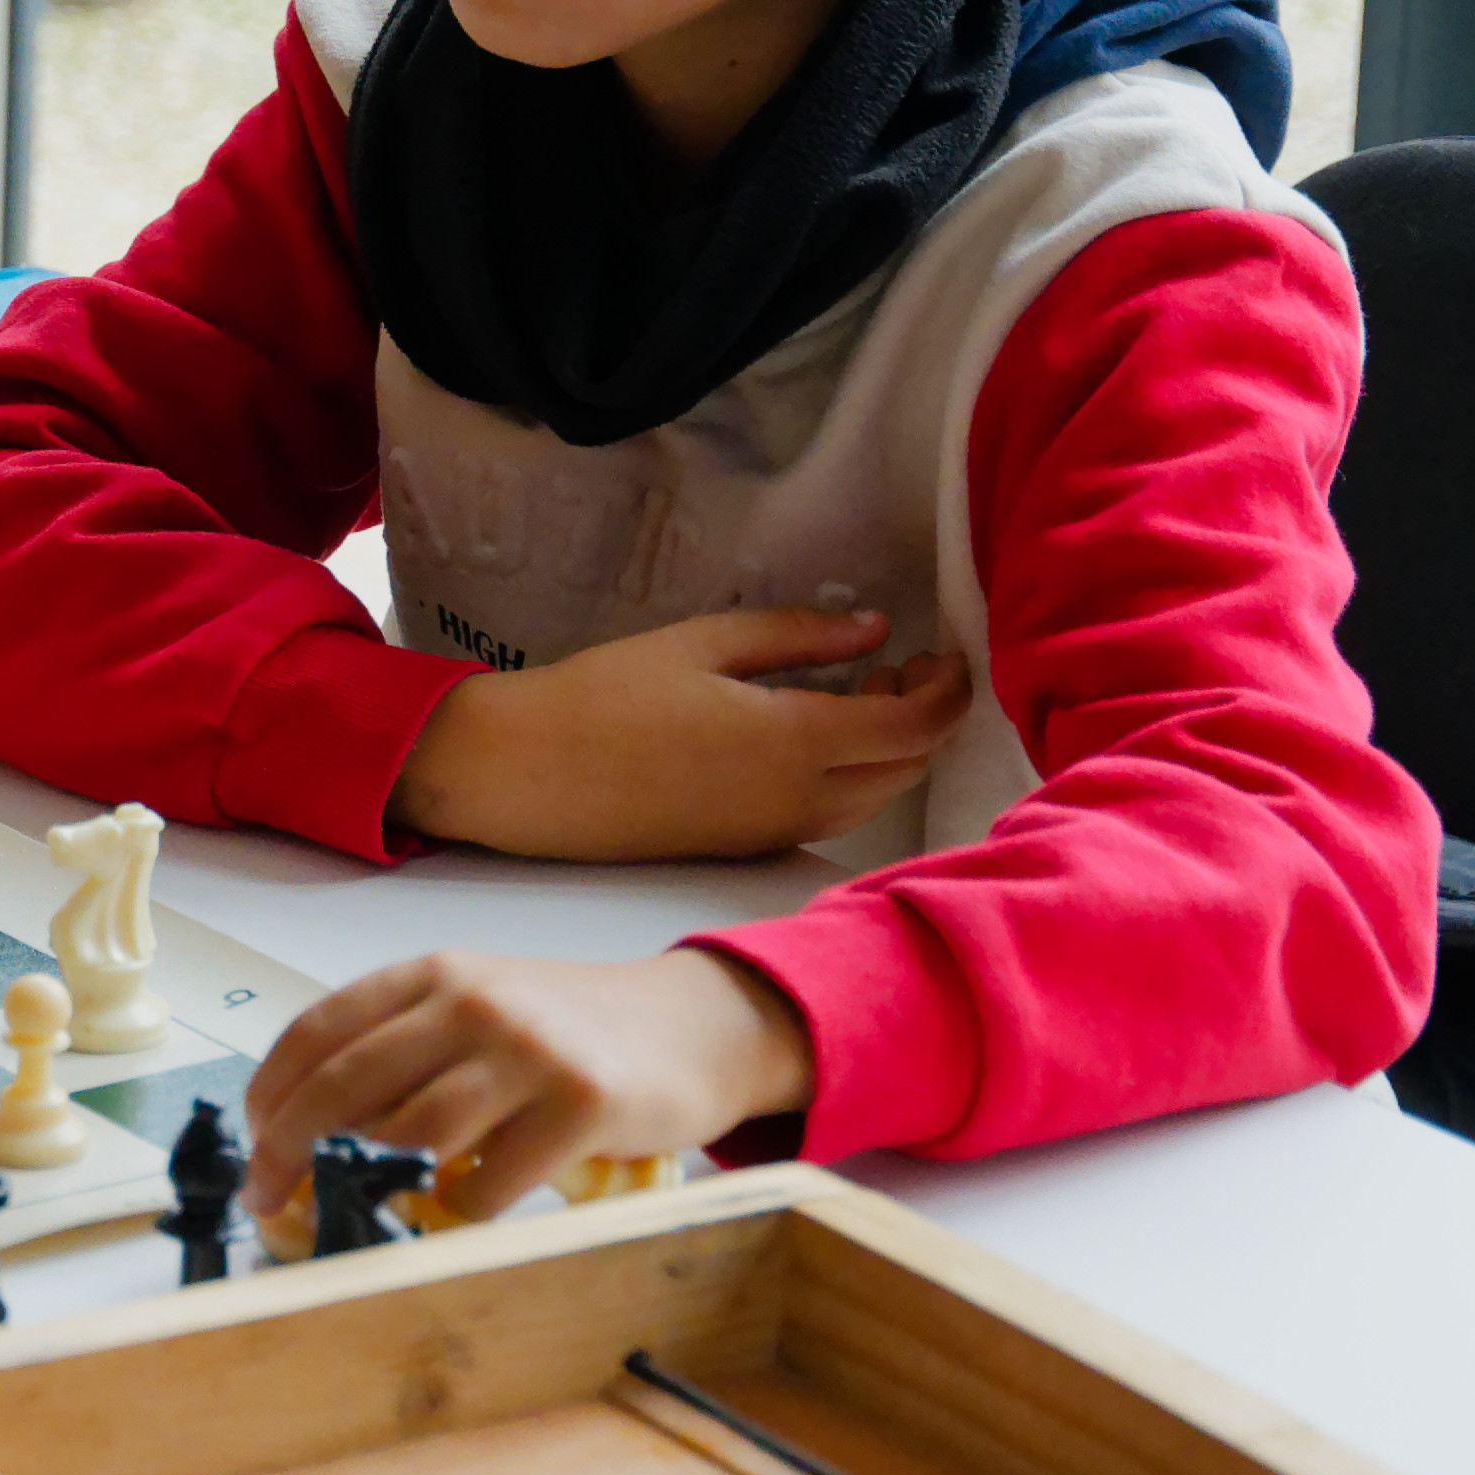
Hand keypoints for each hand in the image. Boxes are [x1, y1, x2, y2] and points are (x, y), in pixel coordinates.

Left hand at [244, 944, 813, 1226]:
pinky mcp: (581, 1105)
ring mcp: (528, 1051)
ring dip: (375, 1188)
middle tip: (271, 1203)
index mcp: (432, 976)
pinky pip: (488, 1183)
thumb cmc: (567, 1033)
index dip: (267, 1099)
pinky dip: (460, 1214)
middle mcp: (472, 1003)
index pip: (315, 1032)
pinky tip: (463, 1212)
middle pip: (343, 1087)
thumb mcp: (476, 1014)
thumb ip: (402, 1054)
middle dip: (289, 1154)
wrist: (692, 1026)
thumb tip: (306, 1136)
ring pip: (411, 1136)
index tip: (251, 1150)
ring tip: (369, 1212)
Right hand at [399, 608, 971, 861]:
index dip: (949, 689)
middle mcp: (798, 799)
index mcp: (794, 741)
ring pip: (875, 798)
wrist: (525, 775)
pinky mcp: (746, 846)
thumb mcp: (702, 642)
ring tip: (860, 692)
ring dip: (891, 749)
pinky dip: (853, 775)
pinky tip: (813, 733)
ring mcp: (774, 830)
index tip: (944, 651)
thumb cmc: (601, 696)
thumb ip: (799, 636)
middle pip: (909, 768)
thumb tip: (877, 628)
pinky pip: (832, 815)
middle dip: (925, 716)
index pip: (917, 725)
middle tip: (900, 663)